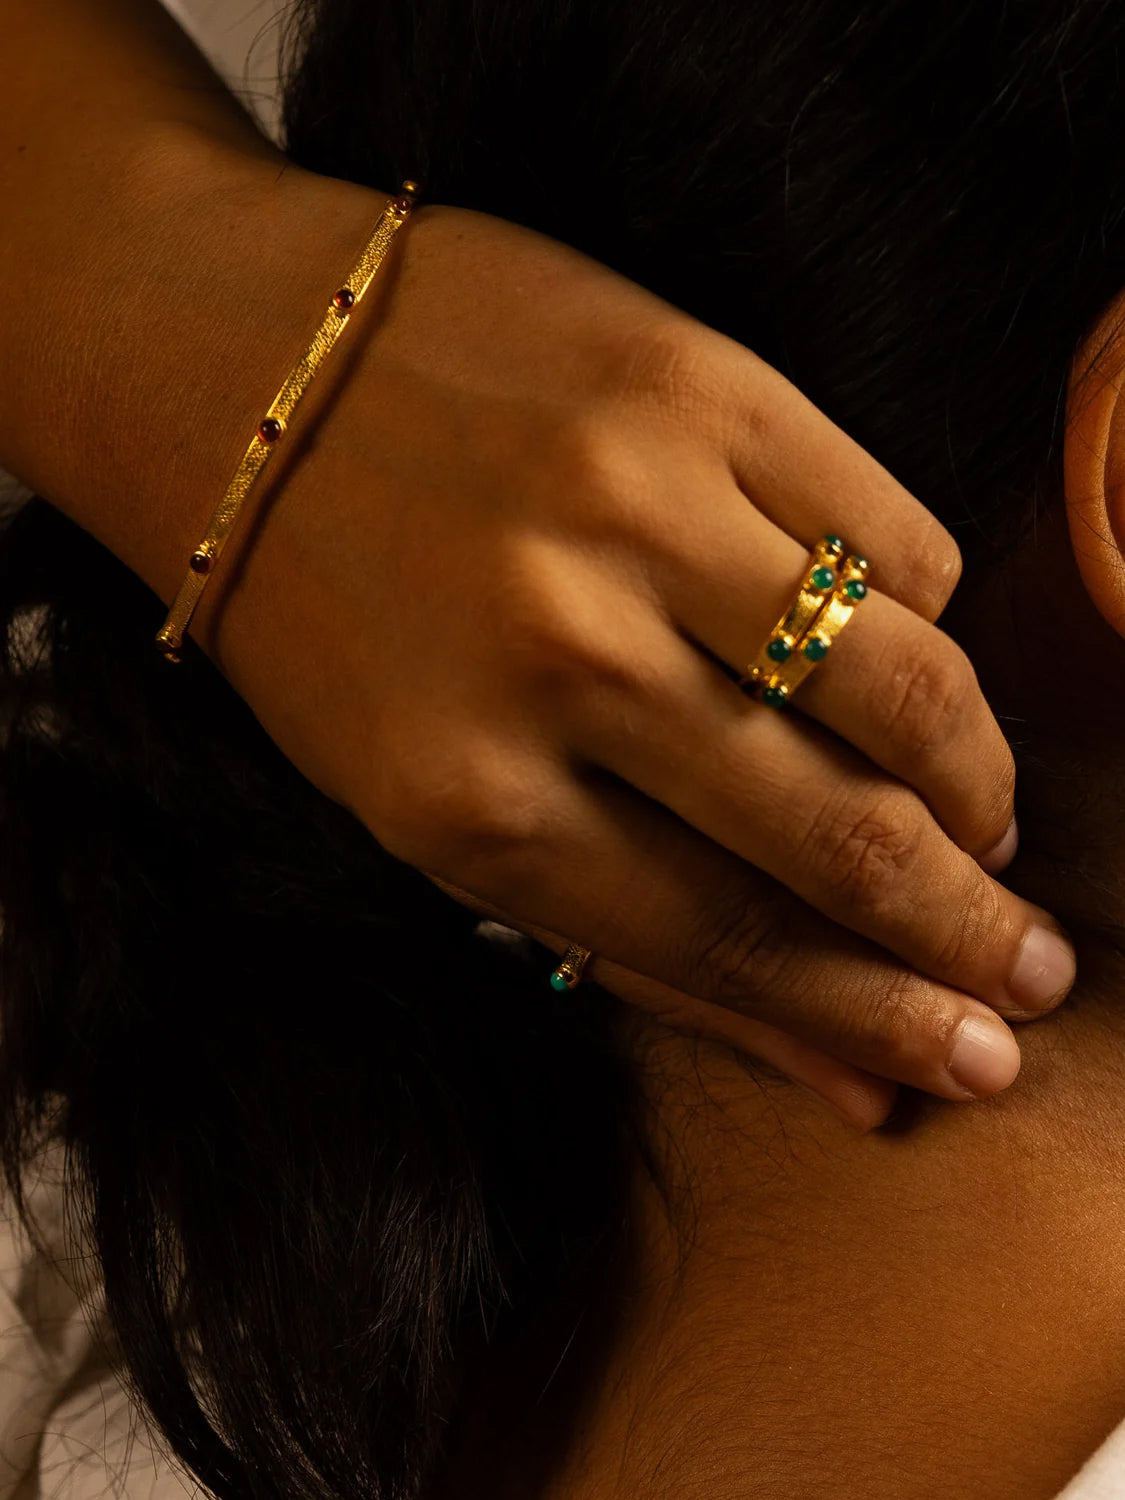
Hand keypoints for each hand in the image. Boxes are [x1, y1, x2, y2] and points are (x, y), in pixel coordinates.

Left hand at [190, 163, 1072, 1124]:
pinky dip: (926, 606)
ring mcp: (637, 507)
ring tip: (990, 816)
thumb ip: (639, 946)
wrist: (235, 372)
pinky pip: (891, 527)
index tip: (969, 1051)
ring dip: (974, 772)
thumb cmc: (333, 618)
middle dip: (964, 923)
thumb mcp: (429, 810)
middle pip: (838, 830)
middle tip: (1030, 964)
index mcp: (473, 800)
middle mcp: (563, 657)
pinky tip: (906, 642)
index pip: (731, 941)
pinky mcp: (699, 383)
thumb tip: (849, 1081)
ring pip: (902, 678)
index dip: (875, 1017)